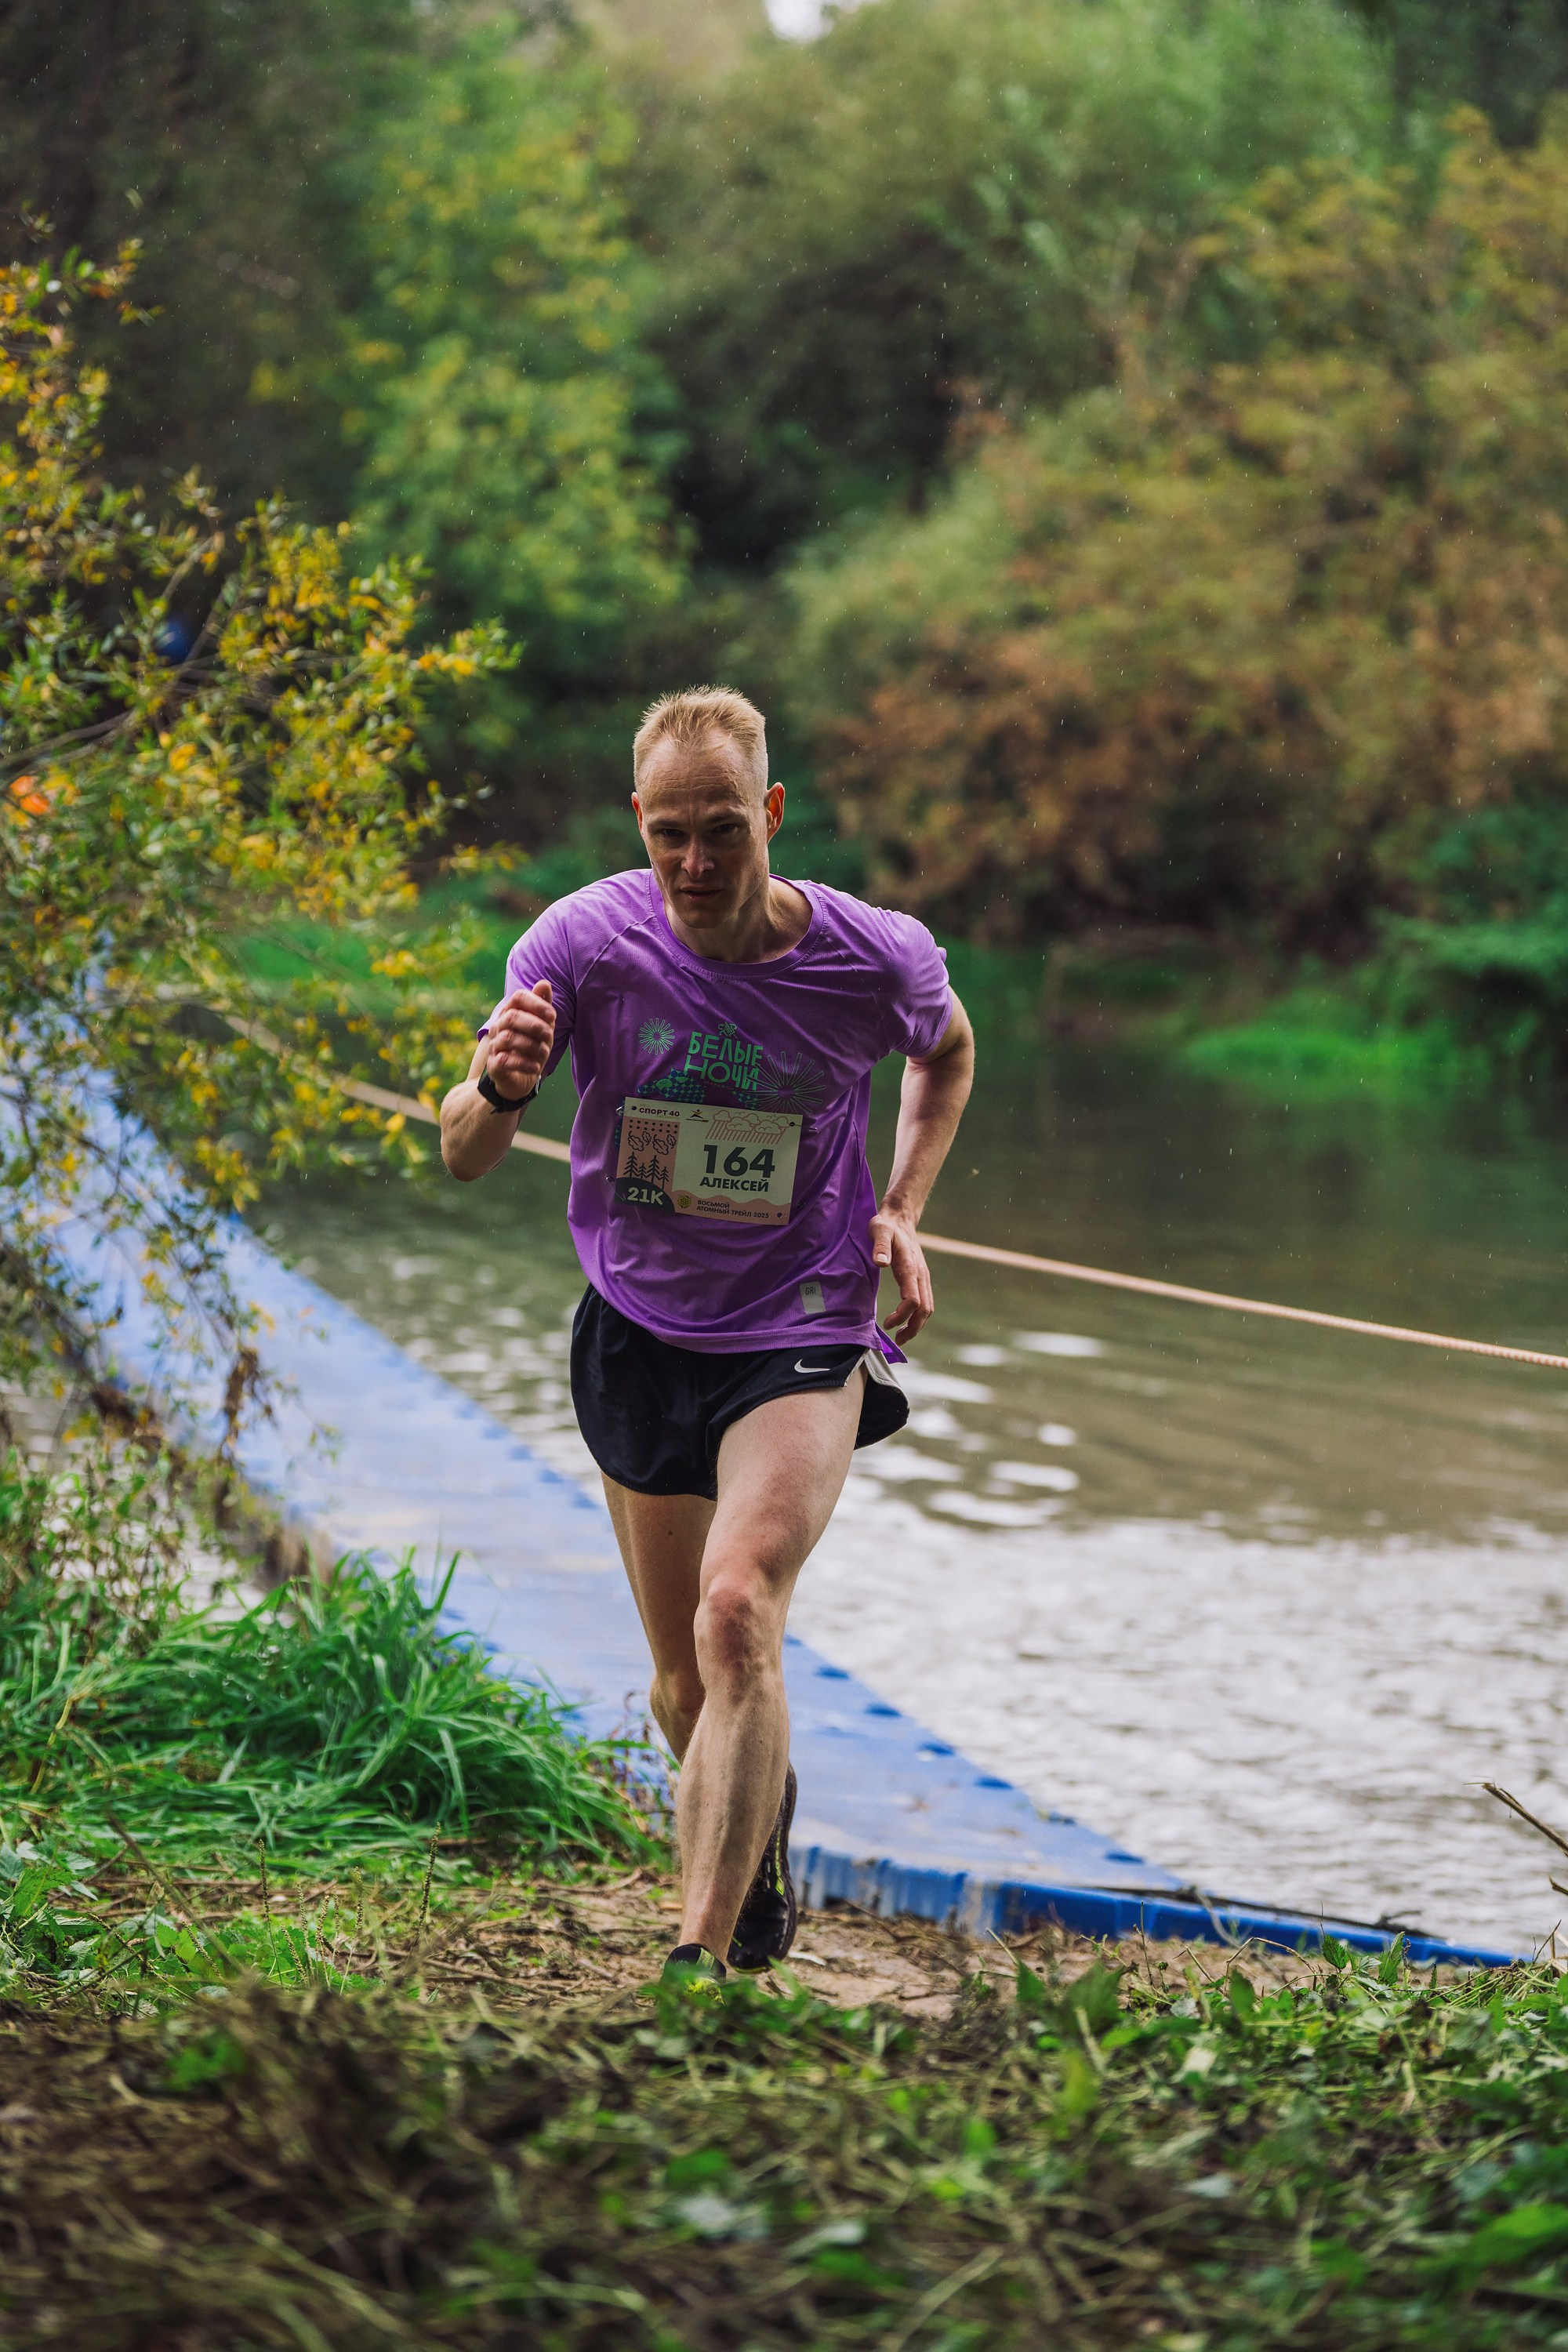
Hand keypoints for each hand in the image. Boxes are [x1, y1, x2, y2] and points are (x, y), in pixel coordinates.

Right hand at [484, 980, 553, 1099]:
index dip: (536, 1004)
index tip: (552, 1017)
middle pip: (512, 1017)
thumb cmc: (530, 1048)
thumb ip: (542, 1006)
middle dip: (535, 1026)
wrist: (518, 1079)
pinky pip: (505, 1060)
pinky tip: (535, 1067)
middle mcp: (498, 1027)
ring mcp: (494, 1046)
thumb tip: (544, 983)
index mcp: (509, 1013)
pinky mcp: (494, 1065)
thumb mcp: (542, 1027)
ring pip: (509, 1038)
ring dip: (532, 1045)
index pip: (518, 997)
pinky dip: (524, 1063)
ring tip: (544, 1053)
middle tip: (549, 1036)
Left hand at [870, 1203, 933, 1343]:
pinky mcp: (920, 1277)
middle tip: (897, 1340)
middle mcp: (920, 1275)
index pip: (912, 1300)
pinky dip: (917, 1316)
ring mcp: (923, 1277)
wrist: (900, 1218)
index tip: (887, 1324)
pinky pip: (925, 1301)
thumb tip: (881, 1262)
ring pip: (928, 1307)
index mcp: (910, 1268)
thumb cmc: (886, 1225)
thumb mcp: (878, 1230)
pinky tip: (905, 1320)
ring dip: (917, 1325)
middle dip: (913, 1328)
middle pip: (925, 1309)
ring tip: (900, 1336)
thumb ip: (880, 1245)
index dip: (902, 1316)